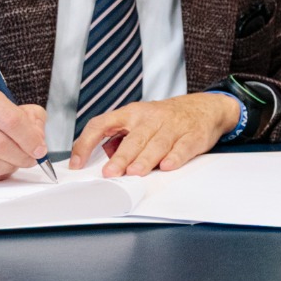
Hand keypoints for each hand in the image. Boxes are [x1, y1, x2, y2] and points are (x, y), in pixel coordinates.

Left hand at [69, 93, 239, 176]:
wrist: (204, 108)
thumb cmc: (165, 119)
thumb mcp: (139, 120)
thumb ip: (121, 138)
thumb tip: (103, 160)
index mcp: (131, 113)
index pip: (102, 124)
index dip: (86, 143)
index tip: (77, 163)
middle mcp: (151, 117)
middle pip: (134, 138)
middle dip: (121, 157)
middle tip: (110, 173)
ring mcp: (173, 126)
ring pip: (157, 143)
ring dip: (145, 158)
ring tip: (135, 172)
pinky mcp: (192, 135)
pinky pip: (183, 146)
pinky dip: (175, 156)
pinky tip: (167, 165)